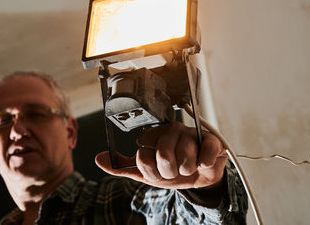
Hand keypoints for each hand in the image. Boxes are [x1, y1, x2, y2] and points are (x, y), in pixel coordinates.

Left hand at [95, 122, 226, 189]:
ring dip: (187, 170)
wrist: (198, 178)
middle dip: (170, 172)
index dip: (153, 171)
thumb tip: (99, 159)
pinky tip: (202, 163)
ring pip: (185, 157)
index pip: (144, 156)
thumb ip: (122, 166)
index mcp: (152, 136)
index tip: (159, 172)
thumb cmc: (171, 170)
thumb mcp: (146, 172)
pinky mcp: (210, 139)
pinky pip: (206, 153)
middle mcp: (170, 131)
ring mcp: (190, 133)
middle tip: (174, 170)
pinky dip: (204, 164)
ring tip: (189, 166)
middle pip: (164, 156)